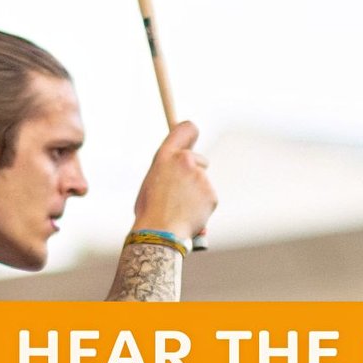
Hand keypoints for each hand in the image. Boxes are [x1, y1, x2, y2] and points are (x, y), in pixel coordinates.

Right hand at [132, 121, 216, 240]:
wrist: (159, 233)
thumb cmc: (150, 211)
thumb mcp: (151, 182)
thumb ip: (167, 170)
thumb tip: (176, 167)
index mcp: (165, 156)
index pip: (186, 129)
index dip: (190, 132)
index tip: (193, 138)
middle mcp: (185, 161)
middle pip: (200, 159)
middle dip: (195, 172)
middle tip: (181, 191)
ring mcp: (200, 177)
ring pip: (203, 182)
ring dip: (196, 193)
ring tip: (180, 208)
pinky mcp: (211, 194)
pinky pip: (208, 198)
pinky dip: (202, 207)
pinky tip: (190, 215)